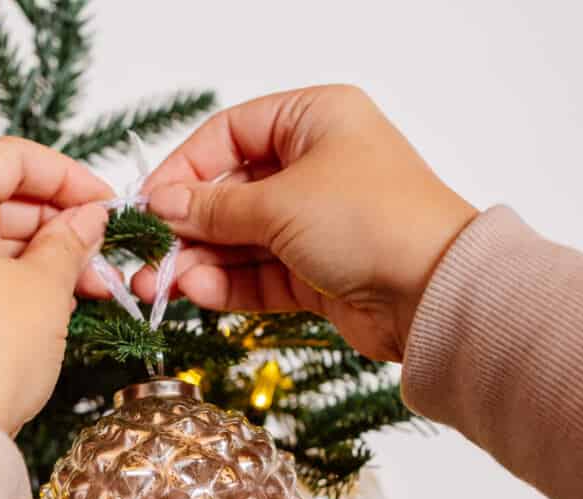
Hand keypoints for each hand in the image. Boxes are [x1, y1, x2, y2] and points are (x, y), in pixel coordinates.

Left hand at [0, 137, 111, 434]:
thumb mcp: (45, 287)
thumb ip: (70, 240)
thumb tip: (87, 218)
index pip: (10, 157)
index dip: (66, 174)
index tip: (105, 202)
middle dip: (58, 221)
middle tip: (105, 250)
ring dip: (43, 254)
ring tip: (95, 284)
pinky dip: (14, 276)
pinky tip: (59, 302)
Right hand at [134, 85, 476, 361]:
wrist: (436, 294)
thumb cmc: (372, 221)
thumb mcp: (279, 204)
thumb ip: (214, 207)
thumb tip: (161, 204)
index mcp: (315, 120)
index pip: (230, 134)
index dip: (185, 167)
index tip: (149, 202)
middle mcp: (317, 165)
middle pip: (232, 191)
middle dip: (188, 226)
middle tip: (146, 254)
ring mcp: (318, 222)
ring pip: (242, 239)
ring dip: (200, 261)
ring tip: (158, 284)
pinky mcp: (319, 272)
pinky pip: (260, 273)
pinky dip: (228, 284)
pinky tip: (195, 292)